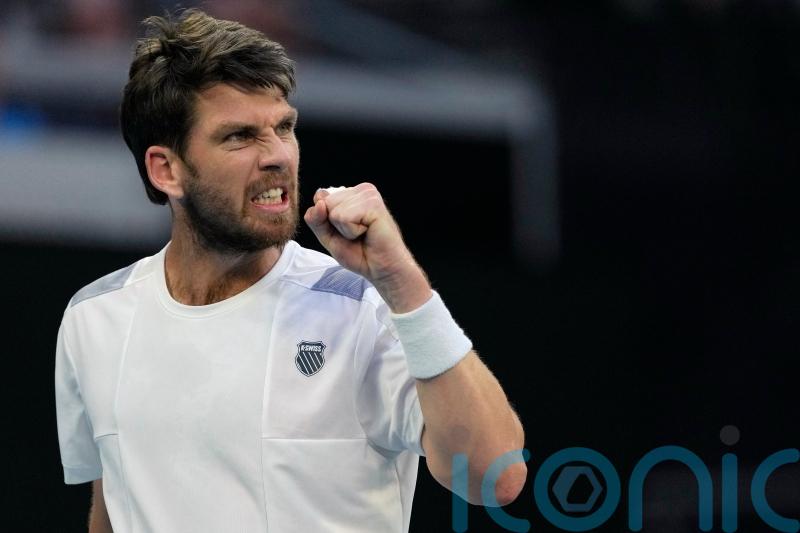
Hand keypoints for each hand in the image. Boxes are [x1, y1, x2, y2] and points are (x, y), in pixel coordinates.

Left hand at [303, 183, 430, 311]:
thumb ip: (316, 219)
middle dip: (336, 226)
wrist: (383, 269)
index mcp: (352, 194)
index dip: (328, 223)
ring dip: (345, 230)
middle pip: (325, 204)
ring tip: (364, 234)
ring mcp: (369, 194)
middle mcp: (361, 190)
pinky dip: (351, 231)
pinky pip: (343, 217)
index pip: (320, 200)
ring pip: (333, 211)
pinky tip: (368, 232)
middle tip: (357, 235)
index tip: (349, 233)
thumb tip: (318, 200)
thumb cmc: (360, 254)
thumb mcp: (329, 237)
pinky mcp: (373, 204)